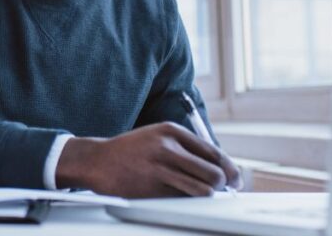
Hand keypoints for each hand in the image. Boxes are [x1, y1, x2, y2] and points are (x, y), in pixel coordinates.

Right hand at [55, 122, 242, 197]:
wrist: (97, 160)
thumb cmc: (132, 151)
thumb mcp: (157, 137)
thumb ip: (185, 148)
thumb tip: (219, 168)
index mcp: (171, 131)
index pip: (212, 151)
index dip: (228, 168)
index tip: (234, 178)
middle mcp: (167, 147)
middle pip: (212, 172)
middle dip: (221, 184)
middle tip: (219, 189)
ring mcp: (159, 168)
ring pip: (202, 189)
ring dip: (207, 195)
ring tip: (202, 194)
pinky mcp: (152, 189)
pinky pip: (182, 199)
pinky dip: (187, 201)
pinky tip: (180, 196)